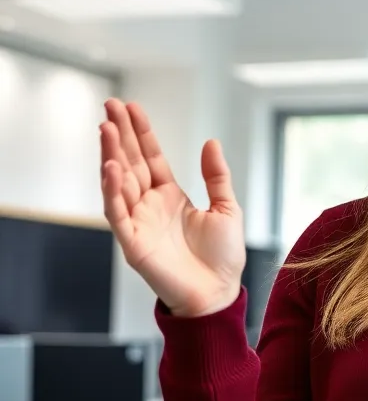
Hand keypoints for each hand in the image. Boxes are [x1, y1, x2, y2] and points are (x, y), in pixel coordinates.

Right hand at [99, 98, 245, 317]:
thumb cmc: (223, 258)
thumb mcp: (227, 209)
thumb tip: (211, 142)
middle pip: (130, 164)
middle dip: (120, 135)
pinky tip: (111, 168)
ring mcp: (138, 223)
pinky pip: (117, 213)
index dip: (142, 133)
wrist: (218, 295)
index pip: (151, 158)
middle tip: (110, 105)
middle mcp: (150, 206)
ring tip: (107, 129)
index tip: (132, 107)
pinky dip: (112, 191)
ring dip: (111, 156)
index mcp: (170, 196)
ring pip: (118, 183)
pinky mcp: (132, 242)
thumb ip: (216, 176)